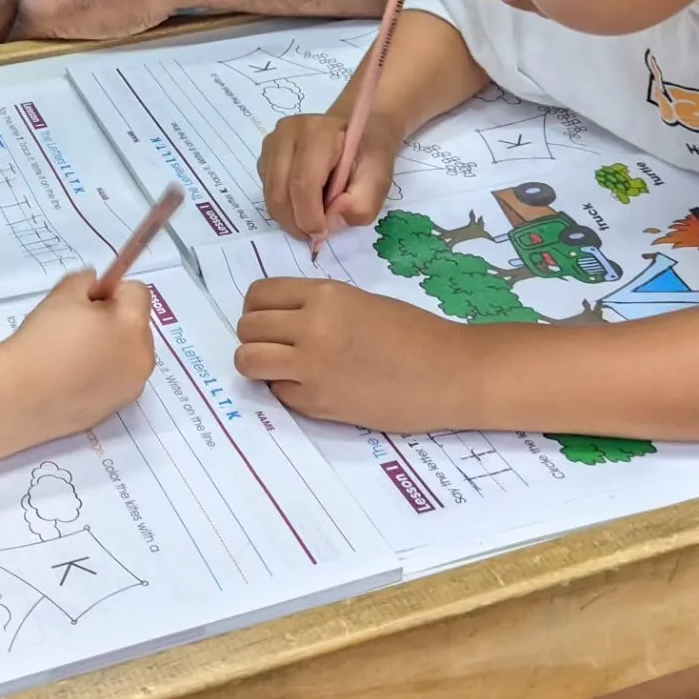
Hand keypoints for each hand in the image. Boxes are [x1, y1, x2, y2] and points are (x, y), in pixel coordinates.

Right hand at [2, 271, 155, 432]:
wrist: (22, 397)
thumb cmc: (44, 340)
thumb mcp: (62, 294)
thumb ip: (85, 280)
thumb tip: (95, 285)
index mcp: (134, 326)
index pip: (137, 291)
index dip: (110, 290)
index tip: (83, 301)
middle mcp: (142, 357)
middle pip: (136, 323)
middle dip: (113, 319)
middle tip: (75, 327)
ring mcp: (132, 386)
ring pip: (128, 352)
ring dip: (111, 345)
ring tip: (72, 355)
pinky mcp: (116, 407)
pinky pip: (117, 378)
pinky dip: (102, 372)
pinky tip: (72, 377)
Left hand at [235, 276, 475, 430]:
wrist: (451, 373)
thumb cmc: (413, 332)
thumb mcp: (358, 301)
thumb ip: (316, 306)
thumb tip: (279, 319)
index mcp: (323, 294)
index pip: (259, 294)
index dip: (258, 308)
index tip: (270, 319)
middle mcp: (310, 326)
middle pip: (248, 327)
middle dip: (256, 336)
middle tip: (277, 346)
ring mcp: (311, 367)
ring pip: (247, 360)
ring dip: (259, 364)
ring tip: (283, 368)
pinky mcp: (317, 403)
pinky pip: (277, 392)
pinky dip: (286, 391)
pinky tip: (313, 388)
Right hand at [258, 111, 399, 239]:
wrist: (357, 132)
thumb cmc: (368, 155)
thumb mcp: (379, 179)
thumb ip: (361, 203)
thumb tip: (331, 222)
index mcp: (318, 132)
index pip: (302, 182)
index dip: (309, 216)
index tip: (322, 235)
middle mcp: (288, 133)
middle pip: (280, 192)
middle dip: (296, 223)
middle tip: (316, 236)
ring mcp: (272, 144)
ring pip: (270, 195)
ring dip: (289, 217)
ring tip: (313, 218)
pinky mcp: (265, 156)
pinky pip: (267, 192)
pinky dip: (284, 208)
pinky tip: (304, 202)